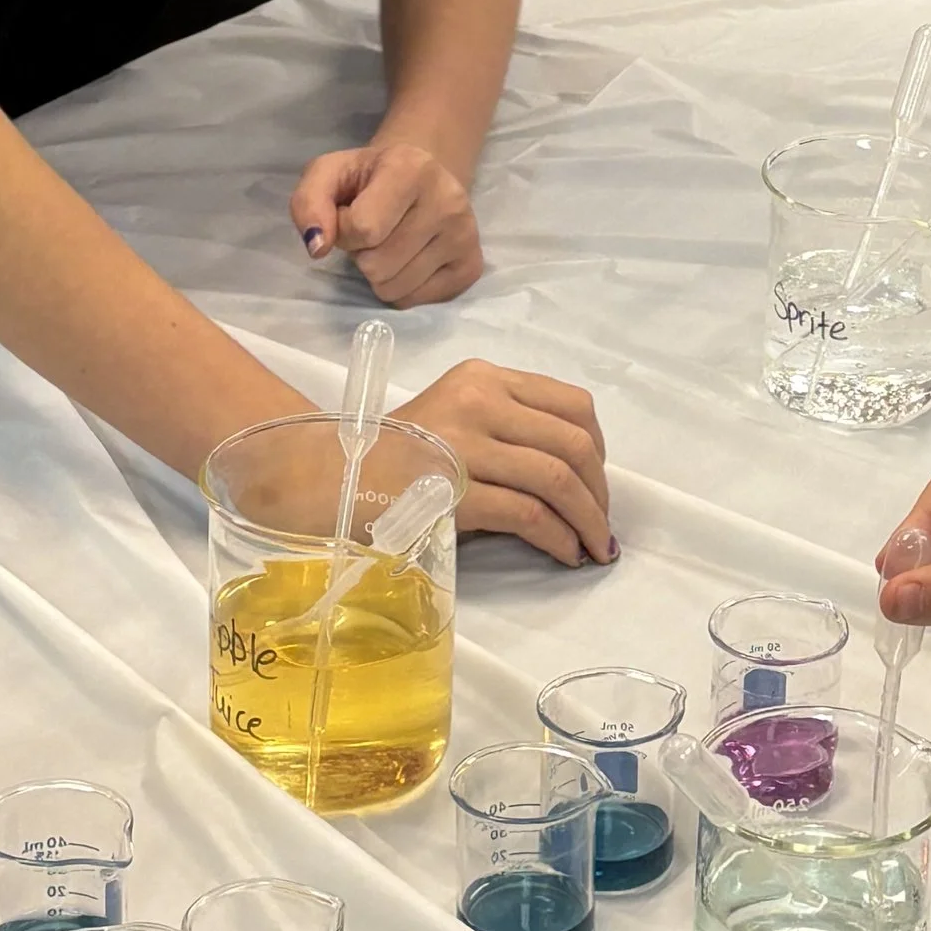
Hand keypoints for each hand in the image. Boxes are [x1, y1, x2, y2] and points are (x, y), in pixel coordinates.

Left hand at [292, 142, 480, 307]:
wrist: (421, 177)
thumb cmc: (369, 178)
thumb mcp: (329, 174)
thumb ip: (308, 203)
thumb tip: (316, 247)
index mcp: (411, 168)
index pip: (362, 229)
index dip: (344, 231)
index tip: (350, 215)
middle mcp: (447, 200)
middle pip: (377, 265)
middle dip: (362, 255)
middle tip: (373, 233)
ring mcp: (465, 235)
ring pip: (394, 288)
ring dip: (379, 274)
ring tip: (389, 245)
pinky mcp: (471, 266)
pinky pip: (414, 301)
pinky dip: (401, 287)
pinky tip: (408, 259)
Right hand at [395, 359, 611, 564]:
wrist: (329, 478)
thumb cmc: (397, 456)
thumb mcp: (456, 417)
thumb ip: (510, 427)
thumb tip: (581, 479)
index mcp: (484, 377)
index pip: (571, 404)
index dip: (599, 448)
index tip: (597, 483)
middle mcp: (479, 400)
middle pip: (573, 443)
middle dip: (599, 492)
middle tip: (601, 526)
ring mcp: (465, 442)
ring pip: (558, 478)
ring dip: (588, 520)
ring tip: (594, 547)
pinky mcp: (454, 489)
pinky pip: (529, 514)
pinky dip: (558, 538)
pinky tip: (565, 553)